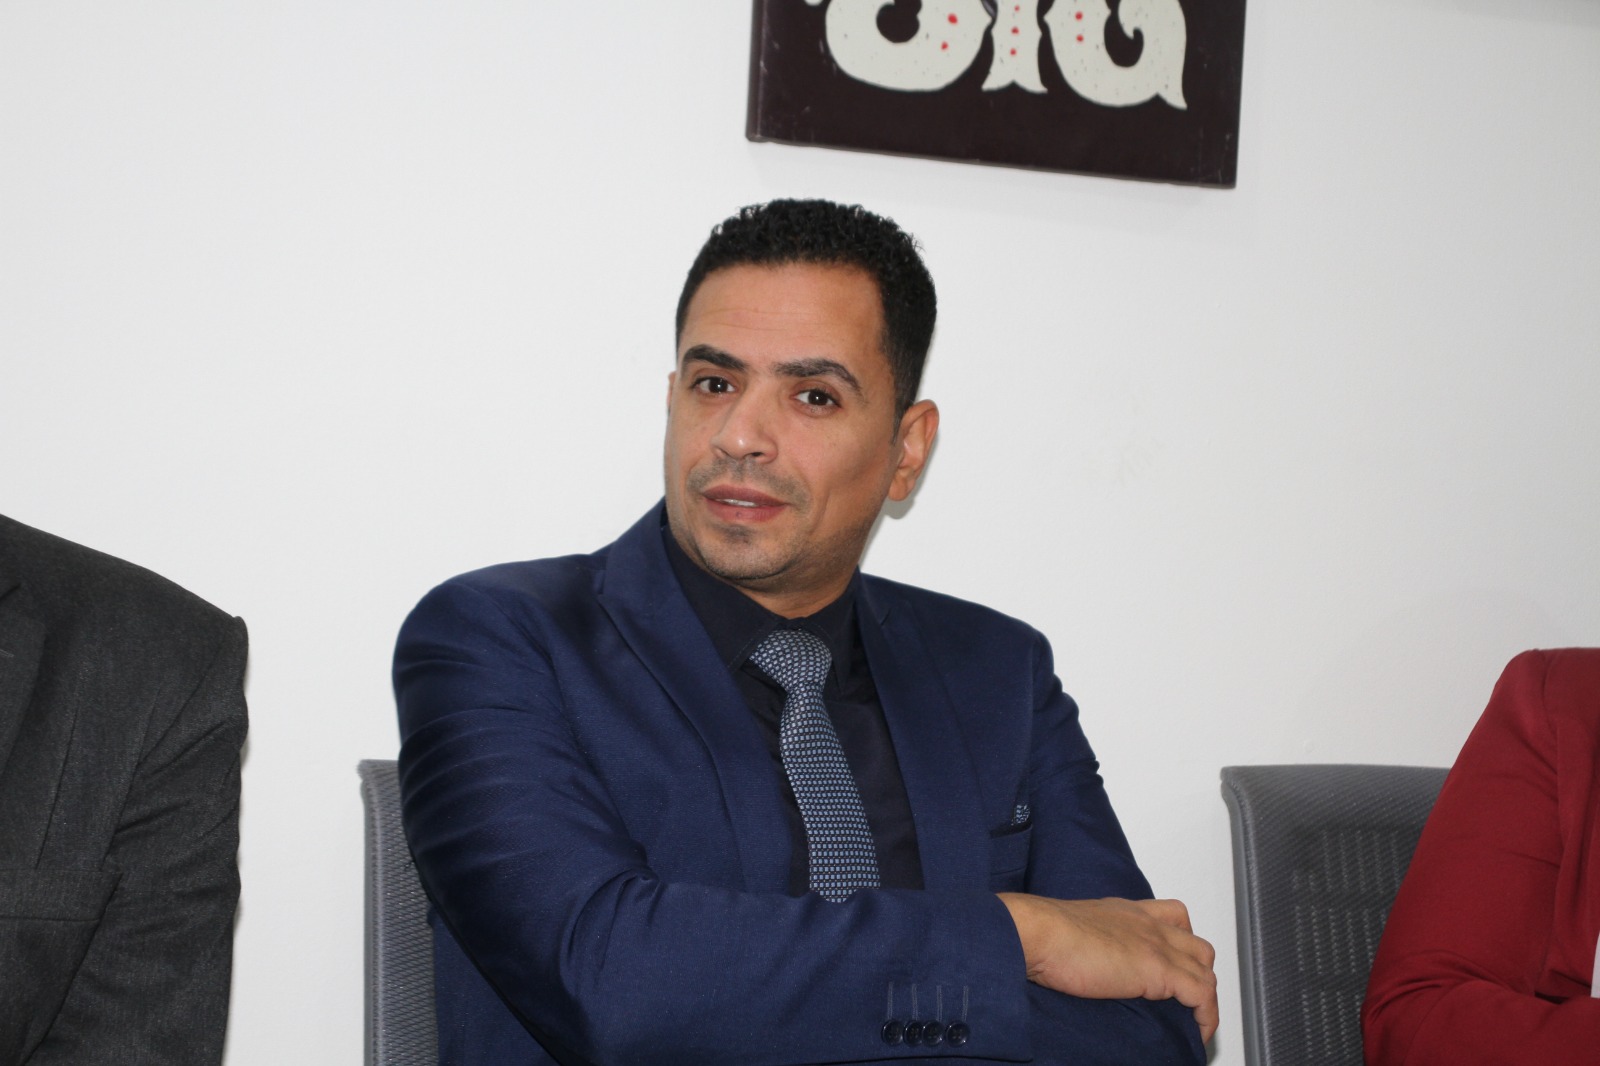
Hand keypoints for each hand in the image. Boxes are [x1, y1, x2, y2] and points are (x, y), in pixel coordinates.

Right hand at [998, 893, 1218, 1043]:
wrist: (1035, 932)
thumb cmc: (1039, 932)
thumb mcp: (1066, 929)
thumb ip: (1081, 941)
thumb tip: (1069, 963)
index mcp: (1124, 912)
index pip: (1171, 916)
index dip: (1181, 941)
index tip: (1176, 966)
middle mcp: (1145, 923)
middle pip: (1196, 944)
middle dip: (1199, 972)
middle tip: (1187, 999)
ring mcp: (1155, 944)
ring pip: (1205, 968)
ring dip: (1206, 997)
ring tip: (1195, 1023)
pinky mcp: (1158, 968)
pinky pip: (1202, 994)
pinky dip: (1206, 1016)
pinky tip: (1198, 1033)